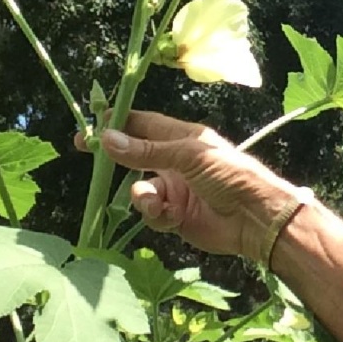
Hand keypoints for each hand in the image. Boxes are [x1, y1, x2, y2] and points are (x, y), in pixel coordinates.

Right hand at [86, 111, 297, 258]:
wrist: (255, 217)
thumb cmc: (229, 174)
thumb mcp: (187, 156)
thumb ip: (146, 150)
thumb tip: (107, 139)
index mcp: (181, 137)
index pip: (142, 124)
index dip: (117, 123)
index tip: (90, 124)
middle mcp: (175, 161)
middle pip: (134, 156)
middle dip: (113, 158)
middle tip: (87, 153)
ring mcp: (174, 189)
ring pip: (140, 190)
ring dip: (143, 196)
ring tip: (156, 202)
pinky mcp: (175, 216)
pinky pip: (152, 214)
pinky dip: (157, 214)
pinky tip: (171, 216)